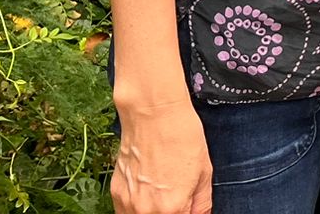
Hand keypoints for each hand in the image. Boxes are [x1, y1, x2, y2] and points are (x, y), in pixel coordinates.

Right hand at [111, 96, 212, 213]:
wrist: (154, 115)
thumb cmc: (183, 138)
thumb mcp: (204, 172)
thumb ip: (201, 204)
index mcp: (172, 208)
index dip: (186, 213)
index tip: (187, 206)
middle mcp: (146, 211)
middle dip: (171, 212)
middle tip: (176, 197)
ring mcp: (127, 204)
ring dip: (152, 212)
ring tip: (162, 194)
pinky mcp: (115, 194)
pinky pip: (126, 212)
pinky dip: (136, 208)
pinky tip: (147, 191)